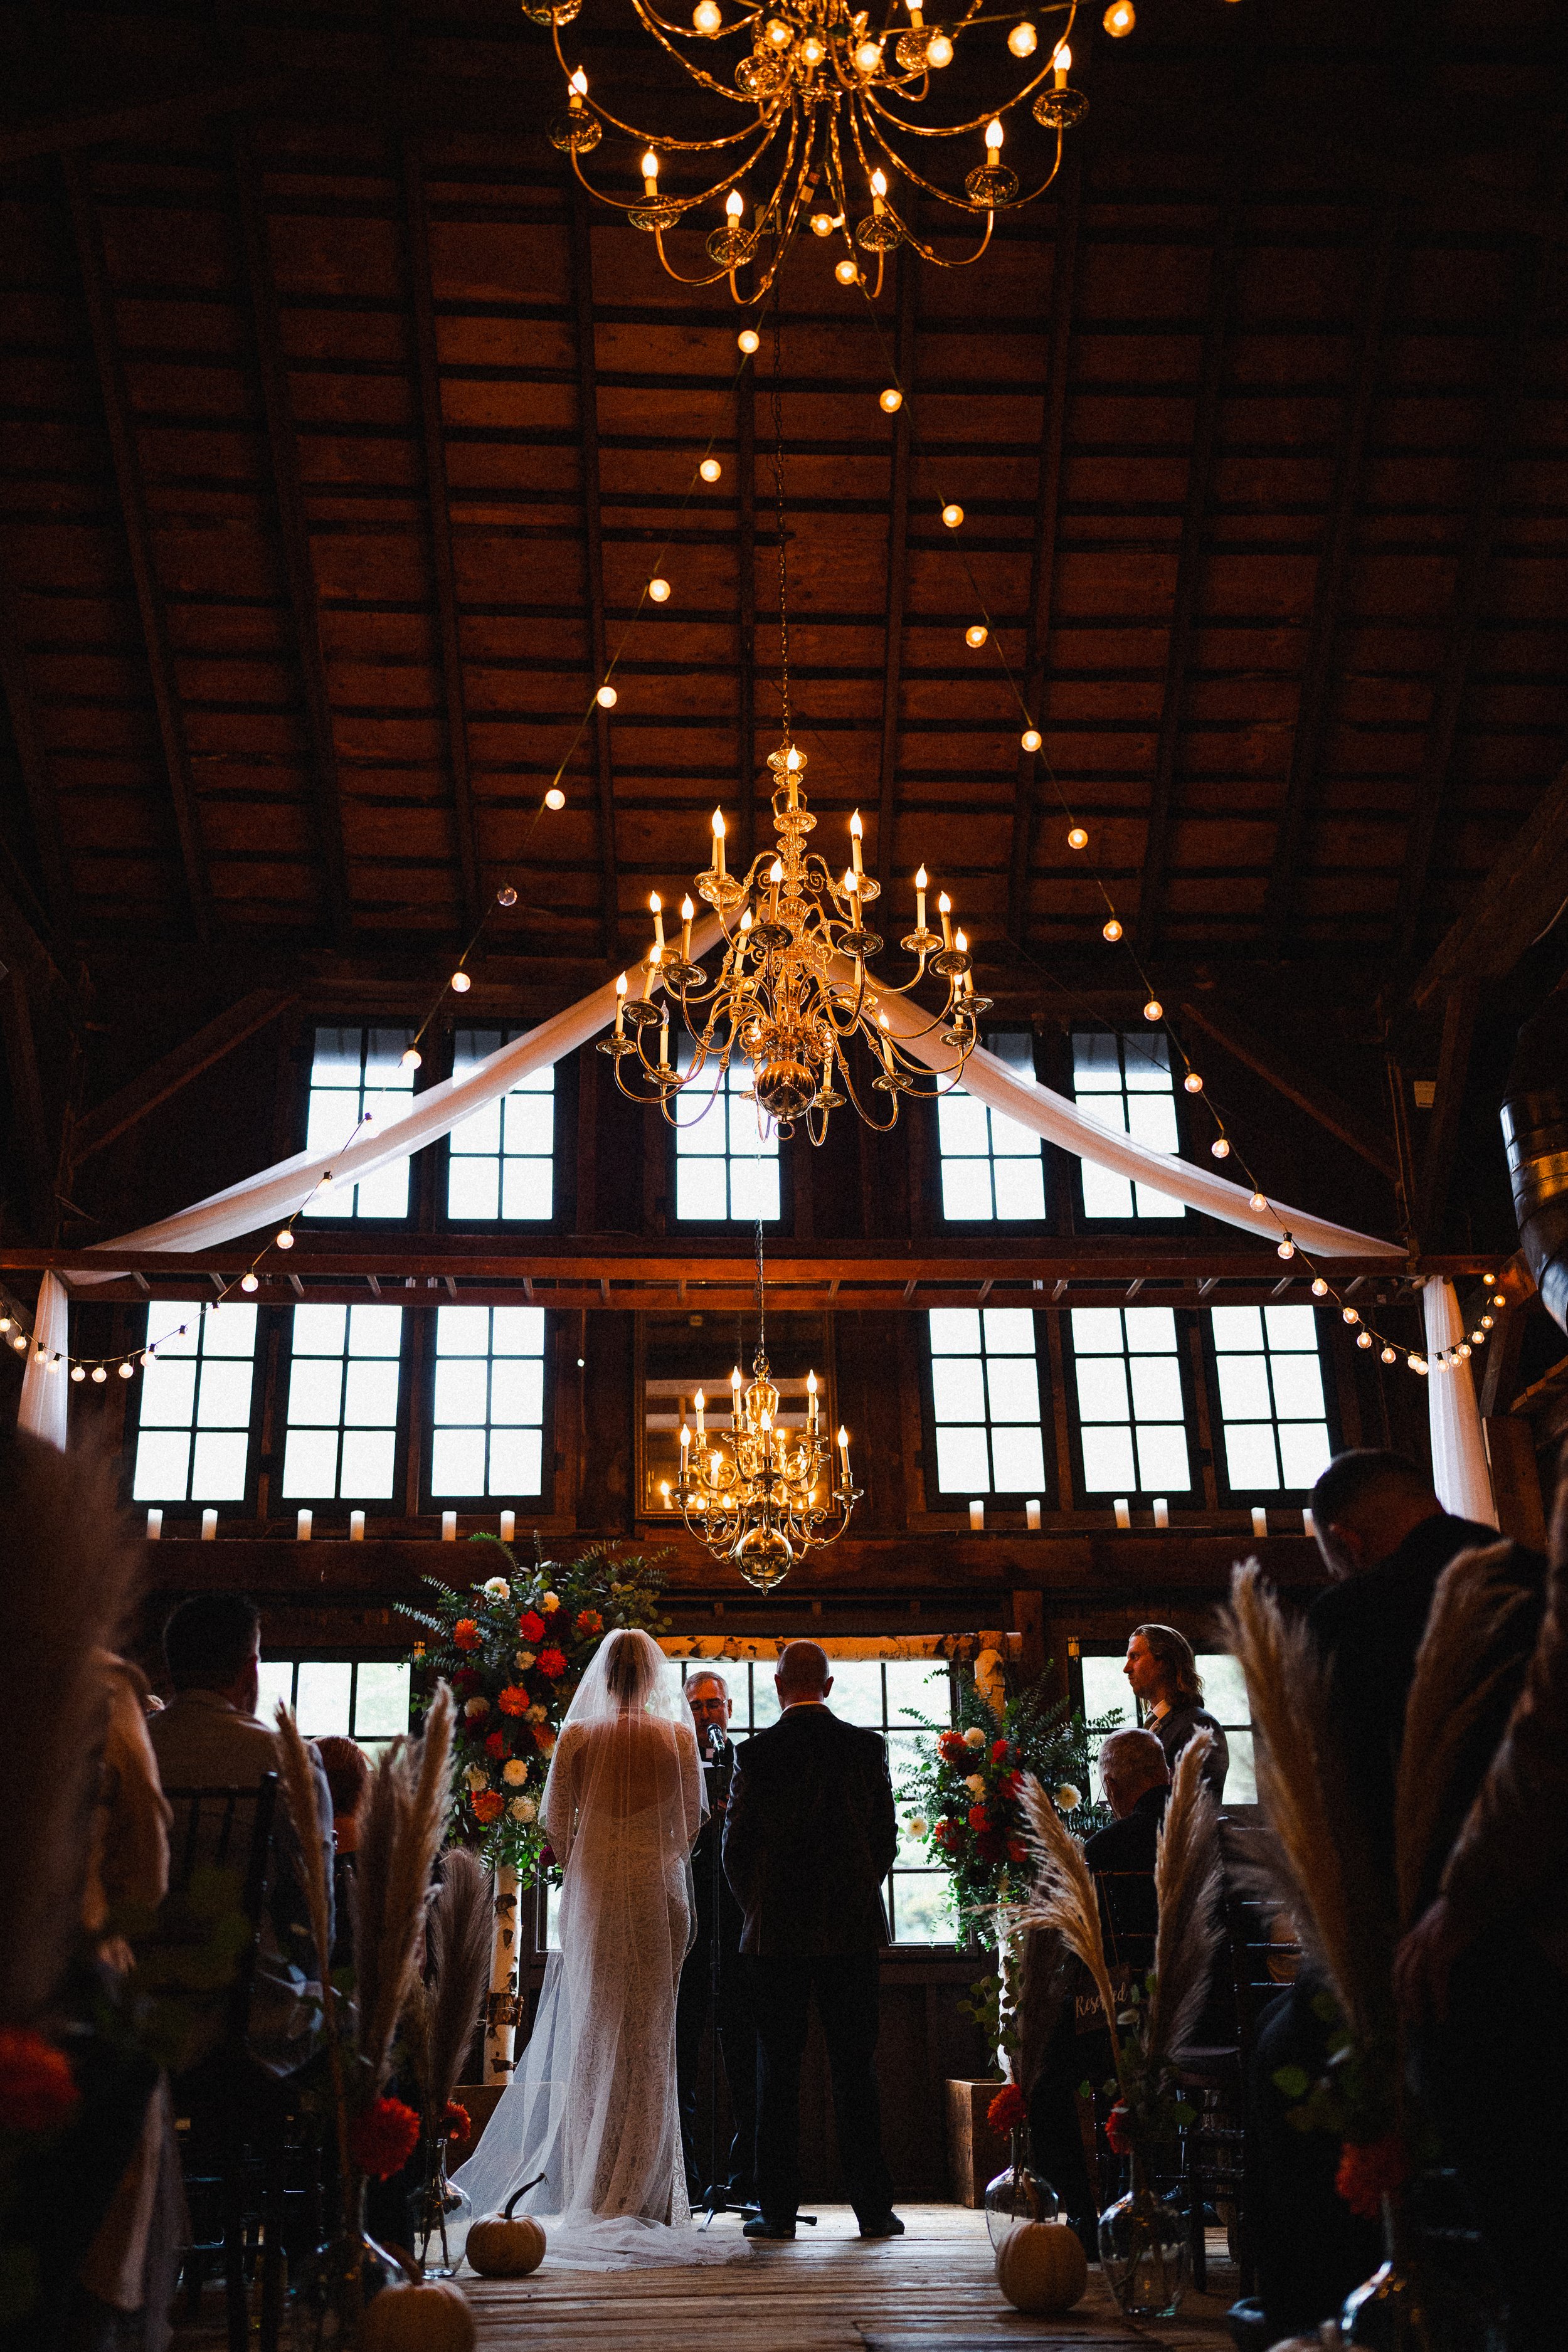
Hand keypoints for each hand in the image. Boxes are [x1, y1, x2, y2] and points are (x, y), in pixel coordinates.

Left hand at [1393, 1895, 1467, 2025]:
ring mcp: (1427, 1944)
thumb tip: (1405, 1947)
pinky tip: (1442, 2014)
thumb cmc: (1458, 1907)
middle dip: (1402, 1997)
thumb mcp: (1434, 1919)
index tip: (1400, 2002)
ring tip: (1422, 2020)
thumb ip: (1422, 1934)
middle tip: (1408, 2018)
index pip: (1399, 1962)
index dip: (1397, 1983)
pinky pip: (1436, 1981)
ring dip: (1416, 2002)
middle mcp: (1417, 1940)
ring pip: (1413, 1980)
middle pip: (1401, 1973)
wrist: (1469, 1894)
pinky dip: (1438, 1999)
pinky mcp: (1442, 1950)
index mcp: (1416, 1934)